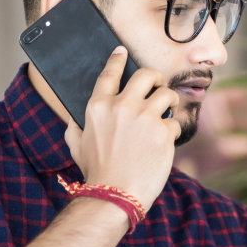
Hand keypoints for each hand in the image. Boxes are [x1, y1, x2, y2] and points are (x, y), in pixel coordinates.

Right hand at [63, 47, 181, 209]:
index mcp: (98, 106)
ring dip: (169, 102)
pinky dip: (172, 131)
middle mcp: (122, 106)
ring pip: (166, 94)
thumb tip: (73, 121)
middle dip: (155, 77)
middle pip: (146, 75)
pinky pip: (174, 122)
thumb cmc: (96, 172)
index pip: (110, 73)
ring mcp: (145, 117)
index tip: (122, 52)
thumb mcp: (76, 146)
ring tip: (167, 112)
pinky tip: (165, 140)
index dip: (117, 59)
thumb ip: (75, 129)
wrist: (114, 194)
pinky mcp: (163, 132)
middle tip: (158, 85)